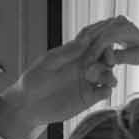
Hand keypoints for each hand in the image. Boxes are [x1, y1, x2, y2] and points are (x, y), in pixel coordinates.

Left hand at [0, 18, 138, 138]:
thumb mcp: (47, 64)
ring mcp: (87, 82)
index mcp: (73, 53)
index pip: (93, 38)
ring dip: (108, 73)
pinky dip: (107, 90)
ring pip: (108, 72)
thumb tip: (85, 39)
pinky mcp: (88, 98)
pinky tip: (101, 91)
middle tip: (108, 59)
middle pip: (105, 54)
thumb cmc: (32, 81)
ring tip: (99, 78)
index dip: (104, 33)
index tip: (111, 32)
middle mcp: (83, 65)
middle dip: (110, 54)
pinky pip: (105, 92)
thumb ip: (66, 53)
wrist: (27, 106)